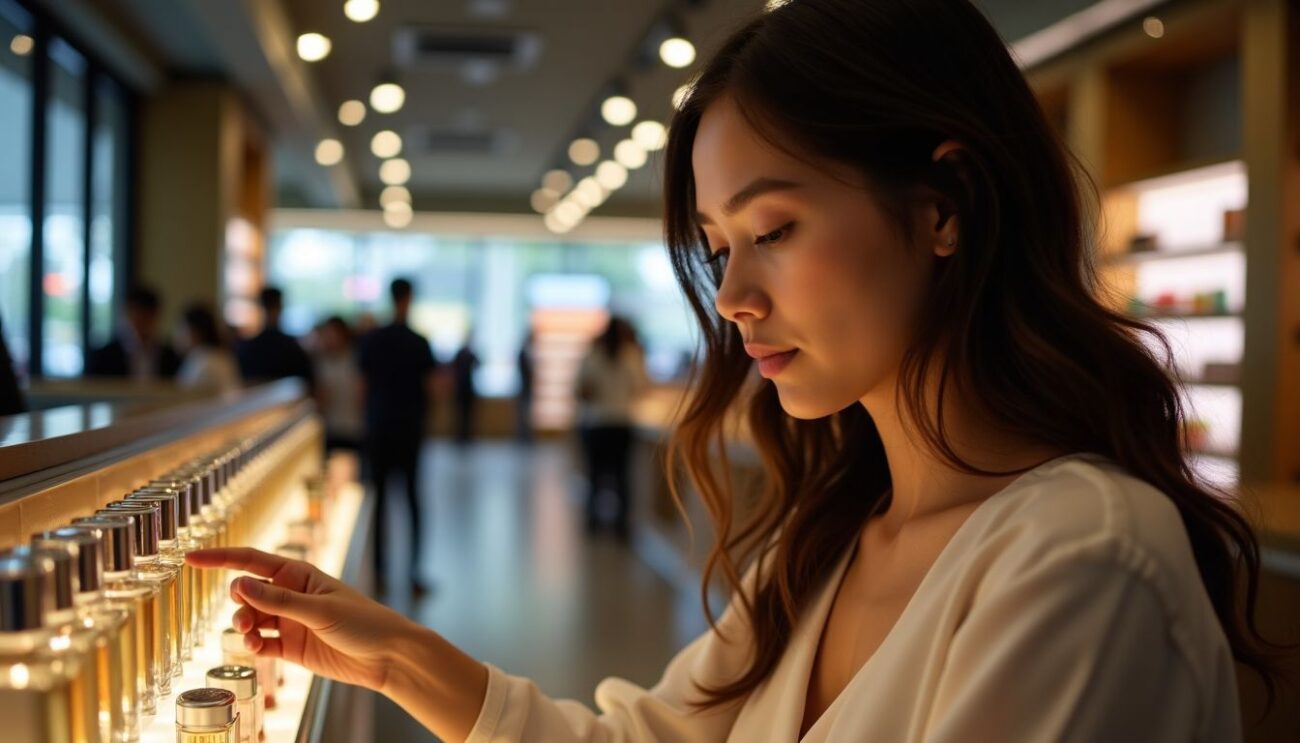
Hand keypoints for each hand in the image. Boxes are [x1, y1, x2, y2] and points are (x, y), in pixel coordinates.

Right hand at [186, 547, 410, 691]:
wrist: (387, 657)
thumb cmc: (363, 622)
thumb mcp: (319, 609)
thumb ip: (278, 601)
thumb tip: (239, 585)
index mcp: (299, 575)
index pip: (252, 561)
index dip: (220, 559)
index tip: (190, 559)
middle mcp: (291, 596)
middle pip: (247, 593)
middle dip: (237, 602)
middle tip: (243, 617)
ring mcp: (289, 622)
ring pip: (250, 620)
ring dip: (241, 626)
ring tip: (248, 636)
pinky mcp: (291, 648)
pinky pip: (260, 644)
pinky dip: (250, 647)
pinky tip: (252, 650)